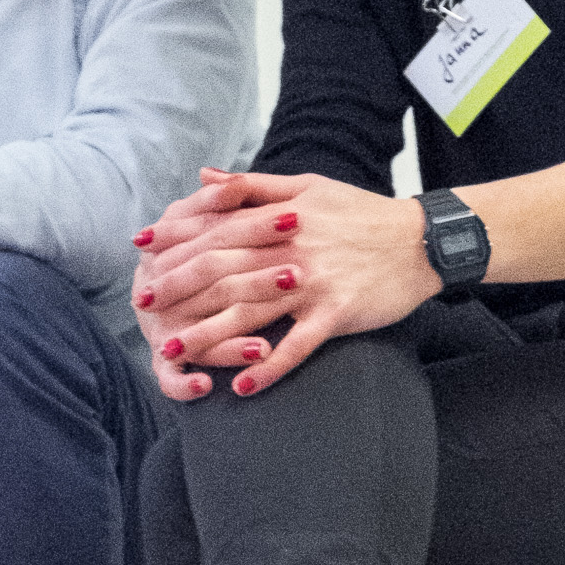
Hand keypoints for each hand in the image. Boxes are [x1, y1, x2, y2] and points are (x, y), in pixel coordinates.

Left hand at [130, 167, 438, 397]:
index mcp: (280, 217)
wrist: (423, 240)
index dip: (176, 238)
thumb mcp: (308, 185)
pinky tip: (241, 387)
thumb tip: (203, 178)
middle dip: (178, 288)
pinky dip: (268, 366)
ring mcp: (313, 284)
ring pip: (250, 311)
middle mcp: (290, 249)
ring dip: (207, 335)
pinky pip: (297, 345)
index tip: (141, 250)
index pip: (216, 227)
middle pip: (223, 270)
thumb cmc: (362, 212)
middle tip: (143, 306)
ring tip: (172, 353)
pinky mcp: (337, 314)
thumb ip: (252, 186)